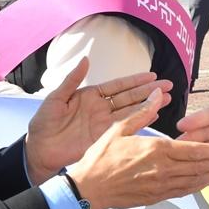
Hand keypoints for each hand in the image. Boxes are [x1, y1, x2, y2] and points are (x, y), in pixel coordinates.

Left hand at [24, 58, 172, 183]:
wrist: (39, 150)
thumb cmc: (43, 123)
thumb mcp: (56, 98)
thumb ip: (72, 79)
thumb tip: (86, 59)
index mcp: (91, 96)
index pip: (118, 86)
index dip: (135, 81)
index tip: (152, 76)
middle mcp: (101, 108)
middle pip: (130, 98)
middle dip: (149, 91)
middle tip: (168, 86)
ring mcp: (105, 124)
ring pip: (132, 112)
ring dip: (149, 105)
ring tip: (167, 98)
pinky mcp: (105, 138)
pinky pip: (126, 129)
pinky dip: (141, 122)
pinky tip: (154, 115)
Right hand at [69, 100, 208, 208]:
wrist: (89, 188)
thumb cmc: (101, 157)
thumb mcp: (119, 129)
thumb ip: (143, 112)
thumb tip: (157, 94)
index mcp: (156, 150)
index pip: (191, 150)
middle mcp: (163, 169)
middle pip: (197, 166)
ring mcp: (160, 185)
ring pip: (193, 181)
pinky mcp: (156, 197)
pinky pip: (182, 191)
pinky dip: (196, 186)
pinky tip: (204, 182)